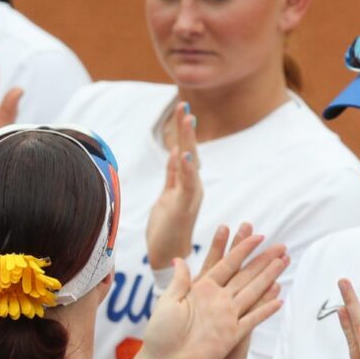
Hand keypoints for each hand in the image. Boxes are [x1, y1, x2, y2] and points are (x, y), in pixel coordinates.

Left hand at [138, 224, 286, 358]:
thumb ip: (180, 282)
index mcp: (202, 289)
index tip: (256, 234)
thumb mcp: (168, 302)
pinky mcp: (232, 335)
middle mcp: (218, 300)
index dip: (241, 249)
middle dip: (262, 260)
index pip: (226, 263)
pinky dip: (266, 309)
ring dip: (269, 278)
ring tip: (284, 262)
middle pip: (245, 275)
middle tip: (279, 245)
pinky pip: (253, 319)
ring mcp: (227, 317)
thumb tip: (180, 259)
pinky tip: (279, 298)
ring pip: (253, 292)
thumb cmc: (161, 333)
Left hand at [145, 103, 201, 270]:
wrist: (168, 253)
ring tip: (187, 119)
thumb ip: (173, 174)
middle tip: (183, 105)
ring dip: (188, 140)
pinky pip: (186, 183)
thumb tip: (176, 152)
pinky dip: (186, 168)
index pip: (185, 150)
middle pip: (190, 151)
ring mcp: (190, 195)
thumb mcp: (167, 194)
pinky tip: (183, 153)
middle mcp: (192, 185)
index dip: (183, 130)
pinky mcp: (185, 206)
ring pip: (190, 162)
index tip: (182, 108)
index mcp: (187, 182)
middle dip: (186, 128)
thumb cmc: (168, 225)